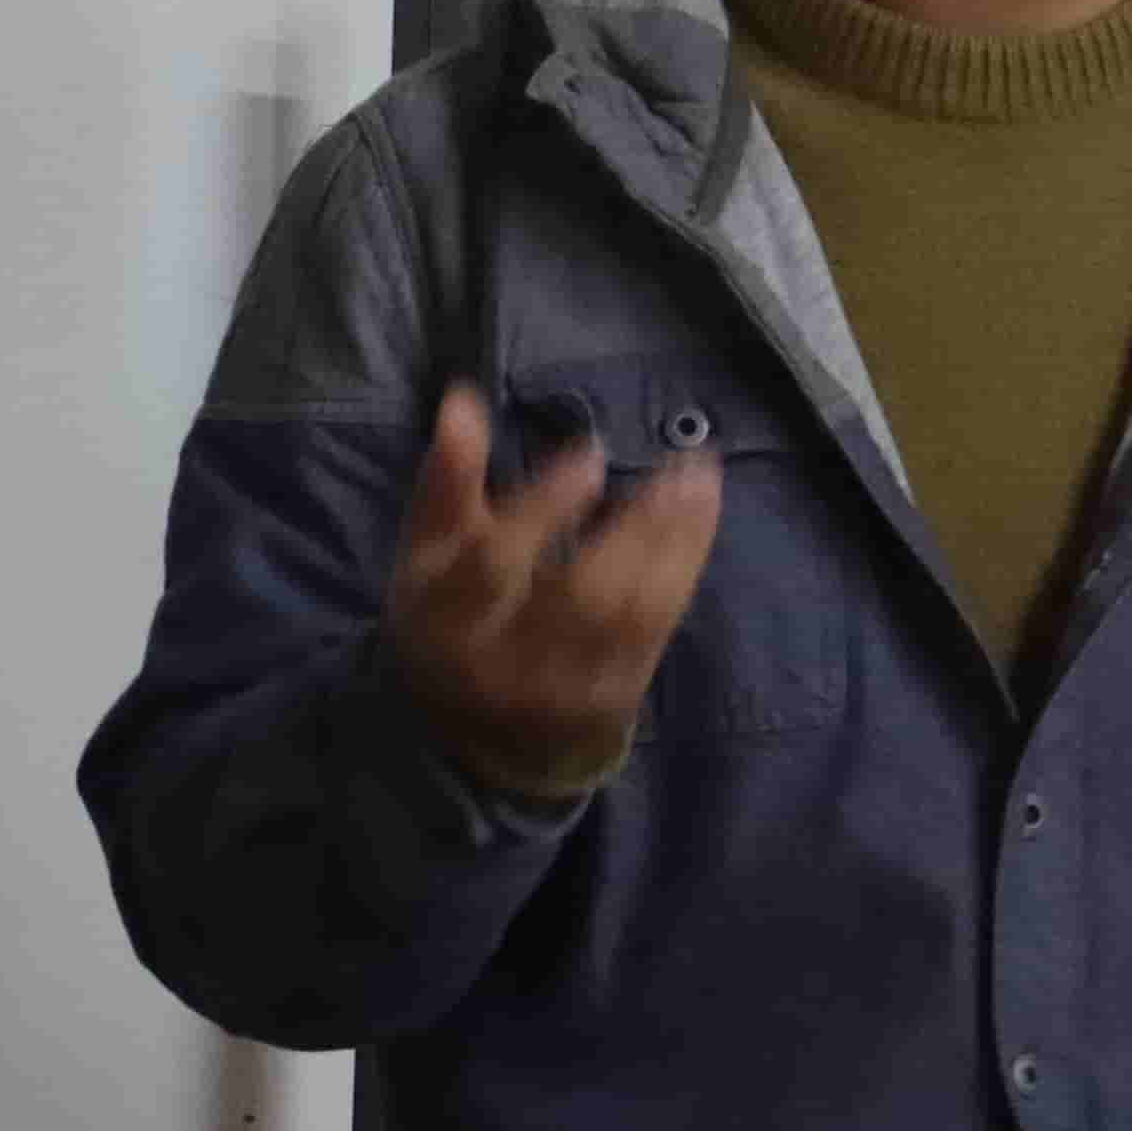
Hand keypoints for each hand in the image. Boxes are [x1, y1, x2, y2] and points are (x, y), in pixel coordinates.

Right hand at [382, 383, 724, 802]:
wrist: (474, 730)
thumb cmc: (450, 613)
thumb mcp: (429, 551)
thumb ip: (448, 479)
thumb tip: (462, 400)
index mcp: (450, 621)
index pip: (494, 566)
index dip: (543, 509)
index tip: (591, 454)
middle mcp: (510, 663)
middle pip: (580, 599)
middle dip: (637, 528)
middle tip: (682, 465)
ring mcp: (568, 688)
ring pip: (631, 614)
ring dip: (677, 542)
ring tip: (702, 476)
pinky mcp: (614, 696)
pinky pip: (657, 628)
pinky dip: (685, 566)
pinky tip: (702, 514)